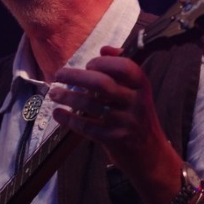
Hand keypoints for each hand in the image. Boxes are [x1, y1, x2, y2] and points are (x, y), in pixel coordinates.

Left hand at [48, 46, 172, 173]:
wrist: (150, 154)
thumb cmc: (136, 116)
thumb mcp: (136, 93)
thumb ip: (122, 71)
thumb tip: (105, 49)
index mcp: (142, 87)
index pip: (125, 67)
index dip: (103, 63)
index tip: (88, 64)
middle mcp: (136, 103)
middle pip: (102, 84)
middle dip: (75, 77)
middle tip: (58, 74)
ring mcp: (125, 122)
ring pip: (90, 105)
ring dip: (67, 96)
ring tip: (53, 93)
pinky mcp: (115, 140)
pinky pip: (87, 127)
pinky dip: (68, 119)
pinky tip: (58, 113)